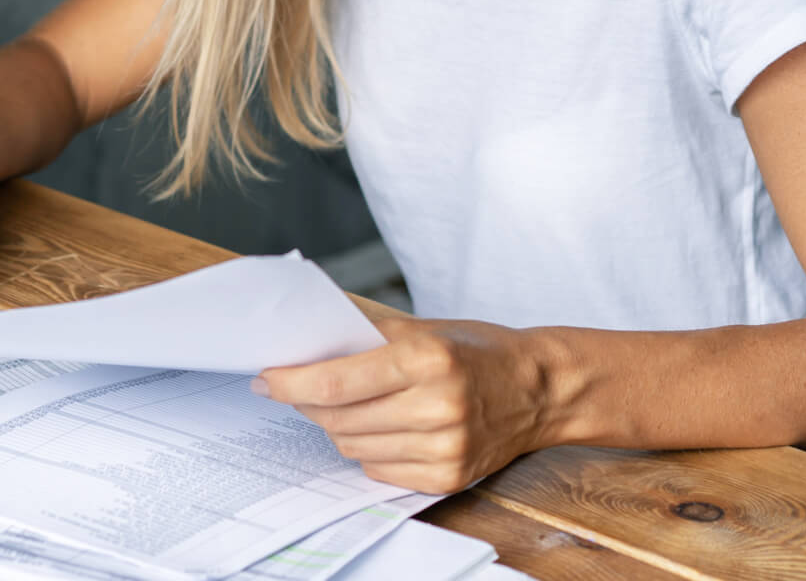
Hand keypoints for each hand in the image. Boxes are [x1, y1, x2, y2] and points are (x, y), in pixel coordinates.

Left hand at [254, 316, 551, 492]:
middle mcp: (437, 406)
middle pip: (340, 417)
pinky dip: (365, 448)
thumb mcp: (424, 327)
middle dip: (305, 403)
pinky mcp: (449, 477)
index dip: (293, 382)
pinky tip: (371, 427)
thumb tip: (306, 349)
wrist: (539, 387)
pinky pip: (379, 469)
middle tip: (288, 387)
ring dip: (332, 425)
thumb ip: (368, 339)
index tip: (266, 377)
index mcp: (427, 358)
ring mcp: (445, 447)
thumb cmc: (475, 348)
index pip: (339, 382)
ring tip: (332, 405)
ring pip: (354, 446)